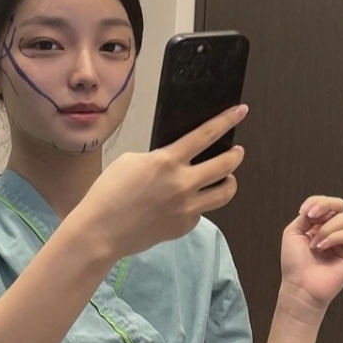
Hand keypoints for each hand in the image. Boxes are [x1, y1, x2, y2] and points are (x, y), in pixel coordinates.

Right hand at [69, 105, 248, 259]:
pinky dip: (200, 203)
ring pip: (225, 192)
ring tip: (227, 177)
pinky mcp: (184, 226)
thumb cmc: (109, 193)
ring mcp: (187, 208)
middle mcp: (183, 184)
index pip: (206, 135)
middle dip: (236, 155)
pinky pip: (202, 211)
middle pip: (226, 165)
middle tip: (237, 151)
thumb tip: (176, 160)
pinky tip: (190, 201)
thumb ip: (159, 158)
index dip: (227, 120)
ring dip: (230, 181)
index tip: (241, 111)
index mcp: (167, 161)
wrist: (101, 231)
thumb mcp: (131, 161)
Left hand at [279, 196, 342, 319]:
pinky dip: (332, 238)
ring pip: (342, 219)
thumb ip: (306, 217)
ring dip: (324, 229)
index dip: (315, 202)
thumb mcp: (293, 232)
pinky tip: (321, 248)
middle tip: (312, 215)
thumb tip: (318, 208)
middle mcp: (332, 232)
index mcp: (319, 226)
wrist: (300, 286)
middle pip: (339, 205)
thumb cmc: (294, 263)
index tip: (303, 212)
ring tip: (314, 245)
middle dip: (325, 205)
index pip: (325, 204)